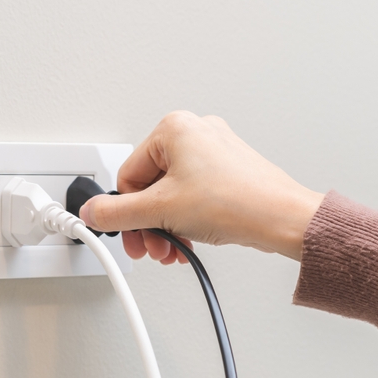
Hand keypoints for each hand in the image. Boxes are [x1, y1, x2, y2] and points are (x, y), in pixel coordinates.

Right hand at [79, 111, 323, 263]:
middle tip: (152, 248)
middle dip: (149, 224)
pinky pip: (194, 195)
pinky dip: (187, 220)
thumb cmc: (236, 202)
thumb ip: (118, 214)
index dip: (127, 212)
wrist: (284, 219)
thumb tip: (93, 213)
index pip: (128, 174)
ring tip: (173, 249)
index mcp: (175, 127)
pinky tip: (191, 240)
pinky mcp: (230, 171)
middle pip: (150, 185)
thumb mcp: (162, 210)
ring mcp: (216, 151)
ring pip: (173, 193)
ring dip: (168, 226)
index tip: (131, 236)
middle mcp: (196, 132)